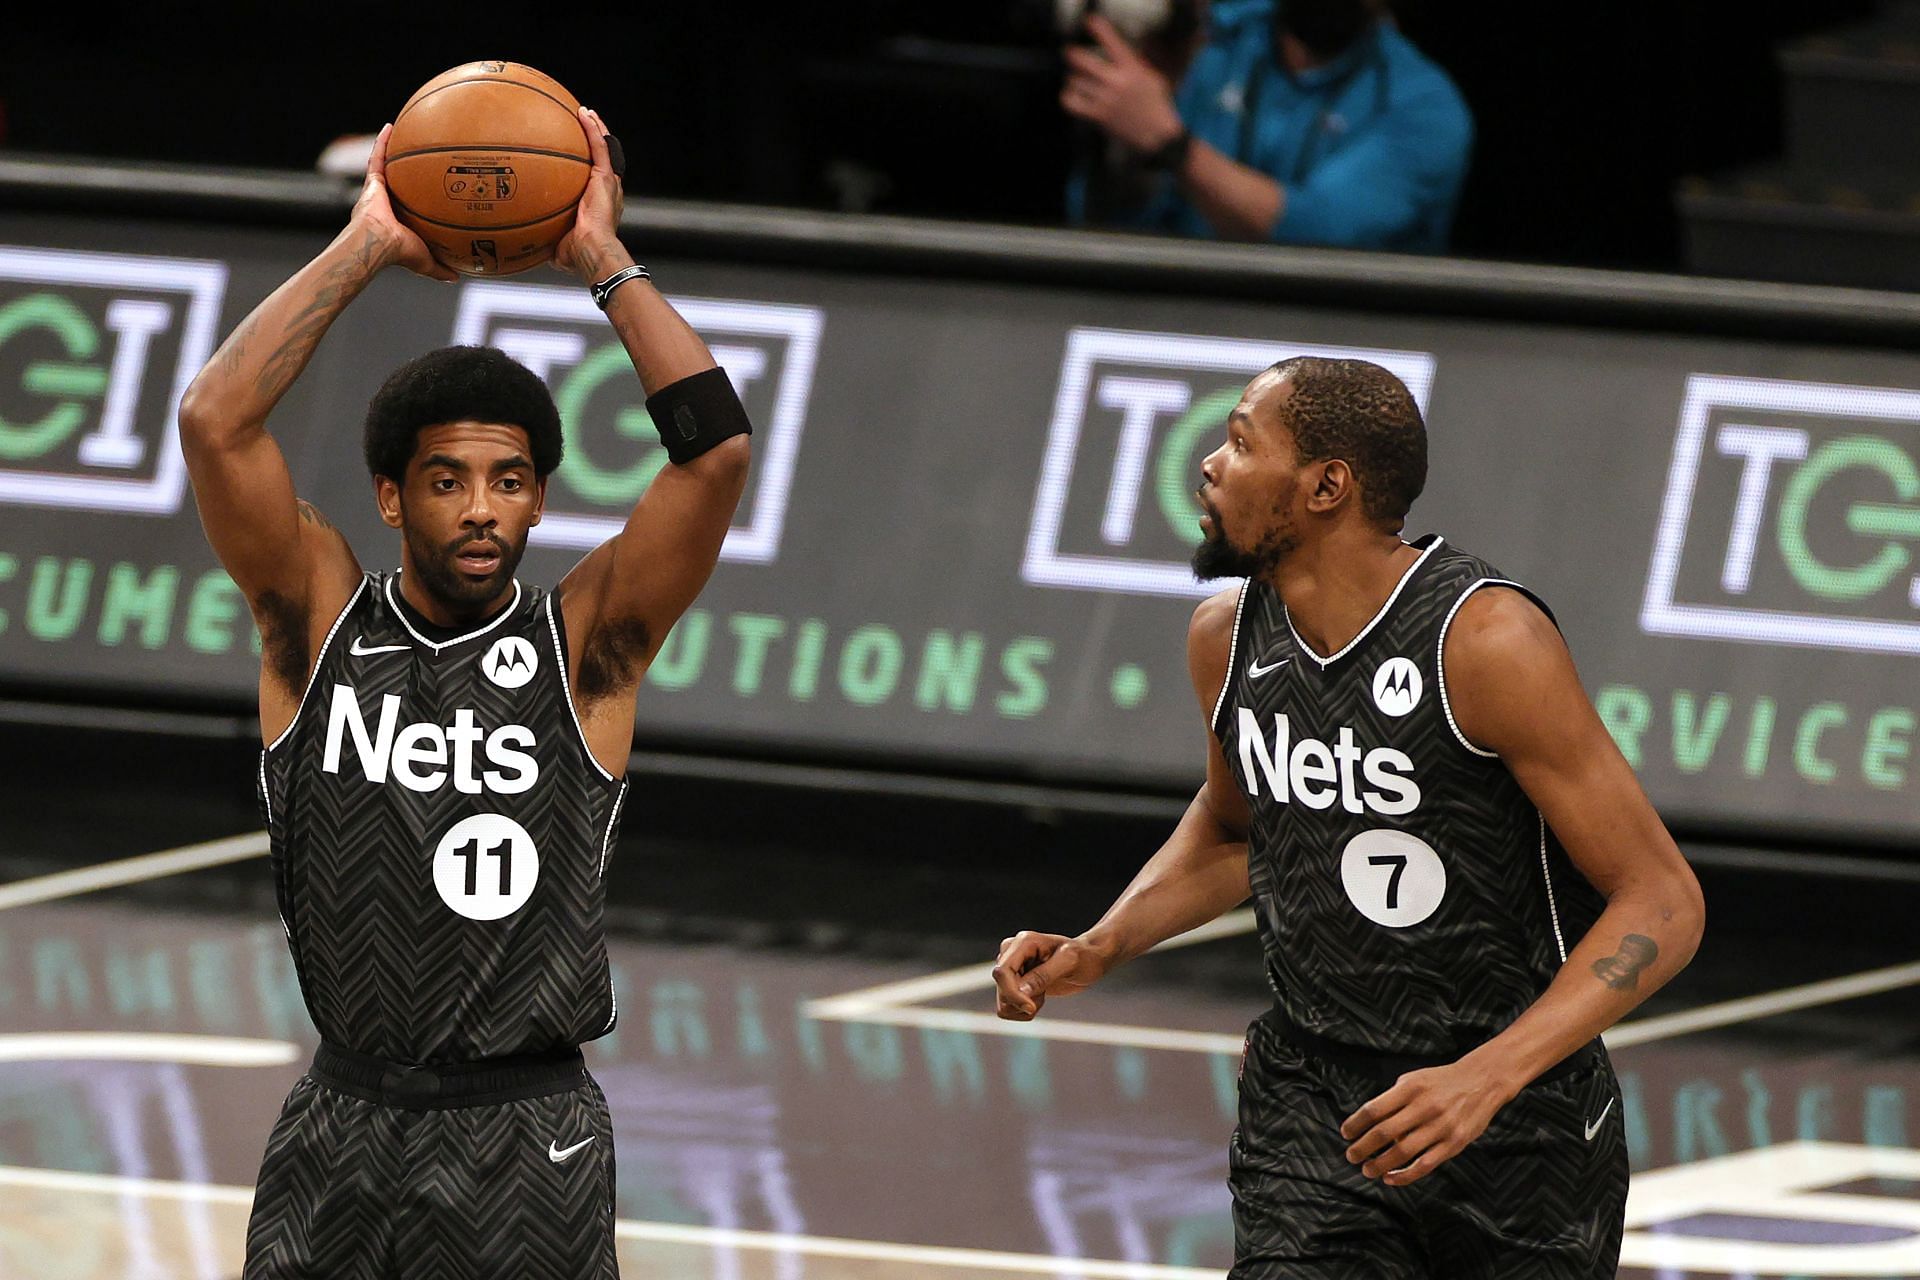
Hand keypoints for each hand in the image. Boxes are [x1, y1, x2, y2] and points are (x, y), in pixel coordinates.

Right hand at [350, 124, 457, 282]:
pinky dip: (382, 142)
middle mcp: (388, 204)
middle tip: (420, 158)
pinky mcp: (372, 182)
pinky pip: (377, 157)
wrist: (379, 242)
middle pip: (400, 182)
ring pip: (388, 167)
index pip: (410, 205)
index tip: (429, 186)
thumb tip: (458, 276)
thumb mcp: (427, 261)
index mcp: (399, 220)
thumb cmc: (400, 253)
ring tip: (405, 132)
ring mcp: (379, 192)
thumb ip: (440, 268)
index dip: (417, 196)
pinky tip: (390, 126)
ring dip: (394, 151)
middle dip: (407, 171)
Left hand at [553, 107, 629, 282]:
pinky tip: (583, 113)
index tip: (575, 157)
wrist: (590, 250)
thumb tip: (522, 239)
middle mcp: (606, 191)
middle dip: (593, 142)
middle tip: (583, 127)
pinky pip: (599, 146)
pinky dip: (592, 129)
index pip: (592, 180)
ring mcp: (608, 183)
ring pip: (603, 148)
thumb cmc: (576, 254)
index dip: (586, 166)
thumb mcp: (553, 242)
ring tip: (585, 113)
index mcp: (597, 205)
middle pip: (601, 159)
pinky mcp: (605, 177)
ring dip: (595, 130)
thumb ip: (541, 235)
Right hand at [992, 931, 1110, 1019]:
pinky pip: (1009, 1006)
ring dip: (1024, 1006)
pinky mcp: (1014, 982)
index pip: (1002, 972)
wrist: (1089, 960)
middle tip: (1043, 997)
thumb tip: (1021, 992)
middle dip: (1022, 1001)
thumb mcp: (1068, 962)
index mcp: (1023, 943)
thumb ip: (1043, 976)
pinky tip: (1040, 997)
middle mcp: (1012, 953)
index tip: (1030, 1008)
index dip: (1012, 994)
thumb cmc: (1083, 956)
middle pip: (1001, 989)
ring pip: (1003, 1001)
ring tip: (1043, 995)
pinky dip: (1024, 1009)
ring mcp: (1012, 968)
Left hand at [1061, 15, 1184, 153]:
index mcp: (1132, 69)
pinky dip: (1067, 98)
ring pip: (1076, 82)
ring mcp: (1106, 100)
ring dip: (1073, 78)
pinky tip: (1069, 95)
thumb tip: (1119, 52)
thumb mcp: (1152, 77)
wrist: (1157, 134)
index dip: (1099, 29)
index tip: (1090, 21)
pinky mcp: (1099, 116)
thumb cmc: (1157, 104)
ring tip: (1074, 79)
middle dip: (1073, 54)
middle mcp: (1117, 82)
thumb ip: (1135, 64)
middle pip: (1085, 62)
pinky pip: (1072, 104)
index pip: (1113, 43)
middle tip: (1069, 52)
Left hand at [1339, 1058, 1517, 1186]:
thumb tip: (1367, 1123)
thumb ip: (1392, 1099)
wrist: (1481, 1081)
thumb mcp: (1413, 1080)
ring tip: (1367, 1170)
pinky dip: (1405, 1175)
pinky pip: (1425, 1165)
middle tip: (1351, 1156)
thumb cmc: (1440, 1082)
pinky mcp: (1454, 1144)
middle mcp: (1424, 1107)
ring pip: (1402, 1152)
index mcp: (1410, 1089)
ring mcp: (1440, 1126)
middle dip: (1362, 1148)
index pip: (1373, 1110)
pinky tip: (1391, 1178)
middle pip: (1384, 1132)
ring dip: (1380, 1164)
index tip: (1345, 1134)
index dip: (1355, 1124)